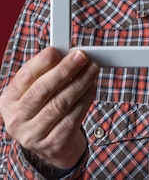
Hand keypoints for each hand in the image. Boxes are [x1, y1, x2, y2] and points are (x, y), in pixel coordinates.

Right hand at [0, 46, 97, 169]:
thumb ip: (45, 71)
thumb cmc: (43, 108)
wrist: (50, 143)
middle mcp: (17, 119)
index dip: (42, 62)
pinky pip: (72, 118)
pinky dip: (84, 99)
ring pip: (60, 104)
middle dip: (65, 70)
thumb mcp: (34, 90)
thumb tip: (66, 52)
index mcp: (9, 100)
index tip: (58, 51)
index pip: (25, 77)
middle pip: (42, 90)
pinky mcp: (53, 144)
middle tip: (81, 57)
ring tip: (92, 69)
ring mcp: (33, 135)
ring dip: (80, 83)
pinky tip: (91, 87)